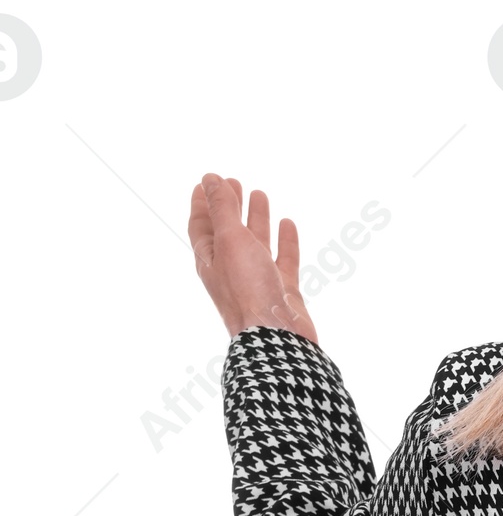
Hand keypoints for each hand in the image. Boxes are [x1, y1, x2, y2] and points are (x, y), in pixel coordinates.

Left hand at [188, 173, 318, 342]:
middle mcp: (232, 269)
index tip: (205, 181)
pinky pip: (283, 259)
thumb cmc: (248, 290)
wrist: (276, 336)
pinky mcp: (282, 290)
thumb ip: (222, 208)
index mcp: (211, 260)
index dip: (202, 202)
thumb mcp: (230, 241)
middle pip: (228, 231)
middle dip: (229, 206)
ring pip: (256, 242)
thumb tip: (210, 179)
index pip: (201, 225)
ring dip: (256, 219)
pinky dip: (285, 241)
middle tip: (233, 182)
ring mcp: (258, 280)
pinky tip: (288, 224)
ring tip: (260, 194)